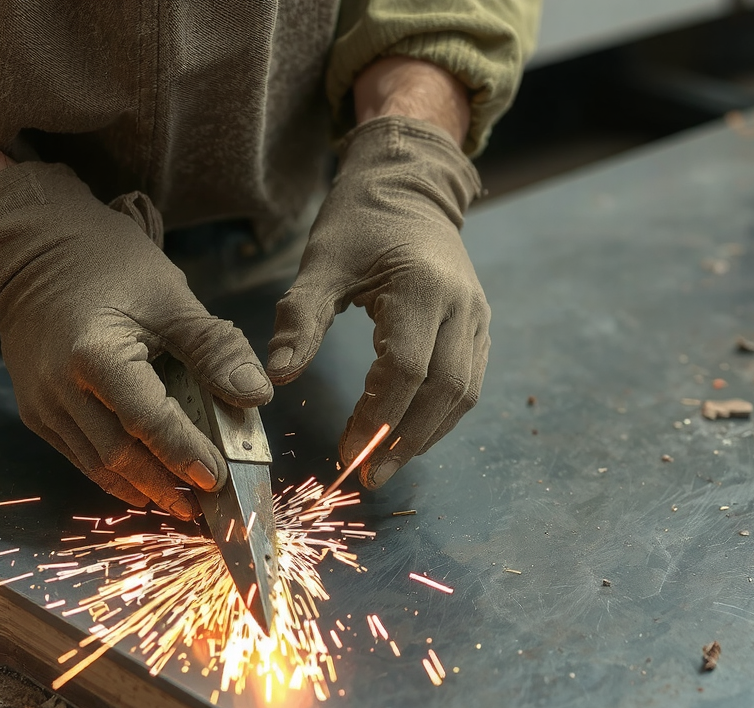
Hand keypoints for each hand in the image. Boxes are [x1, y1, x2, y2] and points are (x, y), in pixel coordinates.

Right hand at [0, 162, 272, 517]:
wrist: (32, 248)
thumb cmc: (107, 263)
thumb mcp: (170, 296)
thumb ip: (214, 347)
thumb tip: (257, 394)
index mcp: (94, 354)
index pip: (147, 420)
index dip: (184, 453)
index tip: (218, 477)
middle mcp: (59, 387)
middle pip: (118, 455)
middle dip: (165, 485)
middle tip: (207, 505)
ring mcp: (42, 403)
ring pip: (96, 465)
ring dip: (142, 489)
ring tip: (183, 504)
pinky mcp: (36, 411)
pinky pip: (79, 454)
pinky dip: (115, 474)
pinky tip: (147, 483)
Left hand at [266, 115, 487, 487]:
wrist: (408, 187)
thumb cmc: (359, 223)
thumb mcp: (321, 264)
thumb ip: (300, 320)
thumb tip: (275, 377)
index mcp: (422, 289)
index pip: (406, 369)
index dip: (377, 416)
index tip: (346, 449)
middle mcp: (461, 306)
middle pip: (446, 392)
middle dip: (406, 441)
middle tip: (369, 475)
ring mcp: (476, 318)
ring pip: (464, 394)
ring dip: (426, 435)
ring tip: (386, 464)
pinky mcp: (477, 326)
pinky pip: (468, 382)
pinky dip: (439, 416)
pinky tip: (407, 435)